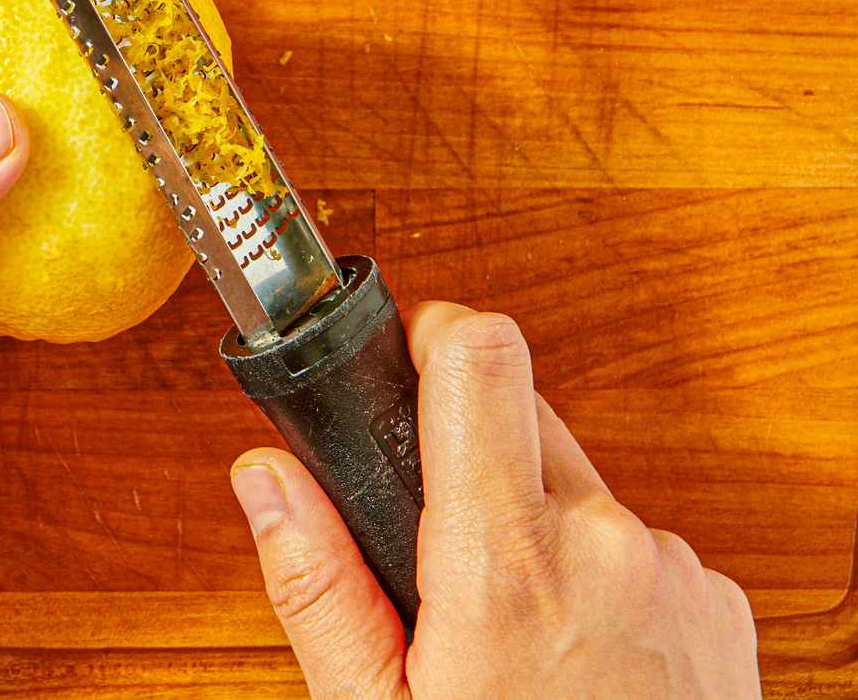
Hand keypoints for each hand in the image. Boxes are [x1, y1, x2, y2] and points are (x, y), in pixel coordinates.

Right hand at [230, 303, 759, 697]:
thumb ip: (315, 582)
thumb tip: (264, 476)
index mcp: (506, 565)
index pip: (482, 357)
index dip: (434, 332)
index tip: (406, 354)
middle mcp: (607, 546)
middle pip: (520, 412)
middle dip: (466, 454)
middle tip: (437, 549)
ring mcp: (673, 570)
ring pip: (576, 481)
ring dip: (533, 520)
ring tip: (509, 623)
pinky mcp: (716, 597)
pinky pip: (632, 537)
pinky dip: (594, 568)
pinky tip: (570, 649)